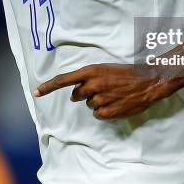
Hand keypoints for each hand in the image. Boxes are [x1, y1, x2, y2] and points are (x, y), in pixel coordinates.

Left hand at [34, 63, 183, 119]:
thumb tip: (77, 91)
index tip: (36, 92)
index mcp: (91, 71)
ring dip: (97, 102)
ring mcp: (100, 99)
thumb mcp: (106, 69)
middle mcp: (92, 84)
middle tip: (99, 89)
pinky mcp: (108, 111)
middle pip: (76, 95)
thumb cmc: (128, 73)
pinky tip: (116, 104)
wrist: (148, 82)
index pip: (63, 80)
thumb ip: (90, 79)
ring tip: (113, 95)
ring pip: (89, 105)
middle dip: (83, 94)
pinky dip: (105, 111)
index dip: (48, 87)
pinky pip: (98, 115)